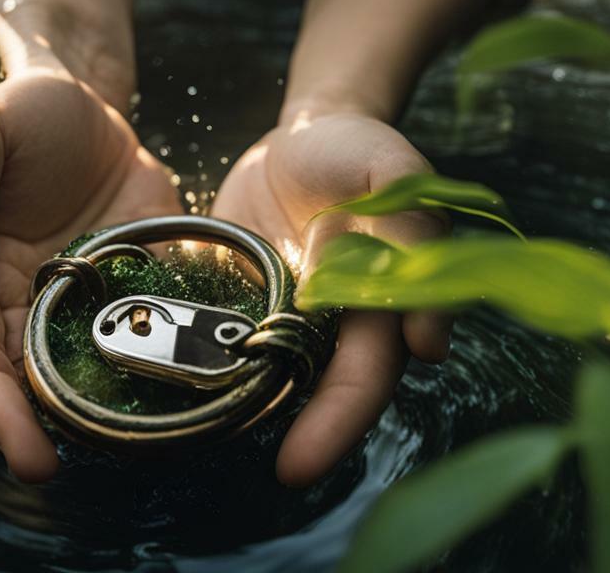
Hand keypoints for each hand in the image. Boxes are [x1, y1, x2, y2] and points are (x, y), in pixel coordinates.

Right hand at [0, 68, 179, 480]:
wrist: (89, 99)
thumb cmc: (19, 114)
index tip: (17, 441)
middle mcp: (25, 307)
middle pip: (23, 384)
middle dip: (32, 431)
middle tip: (50, 471)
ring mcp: (85, 306)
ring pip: (86, 376)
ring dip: (98, 416)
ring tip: (124, 450)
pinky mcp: (140, 293)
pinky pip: (150, 339)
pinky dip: (162, 369)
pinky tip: (189, 396)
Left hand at [213, 110, 448, 485]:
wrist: (303, 137)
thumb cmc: (357, 152)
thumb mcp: (391, 167)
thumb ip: (415, 225)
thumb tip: (428, 337)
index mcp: (383, 301)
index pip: (373, 368)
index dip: (350, 408)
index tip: (314, 449)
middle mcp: (340, 325)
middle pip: (333, 390)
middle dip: (318, 432)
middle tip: (290, 472)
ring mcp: (291, 323)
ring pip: (281, 383)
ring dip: (260, 415)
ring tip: (222, 446)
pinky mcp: (243, 311)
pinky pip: (227, 354)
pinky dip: (212, 379)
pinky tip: (181, 404)